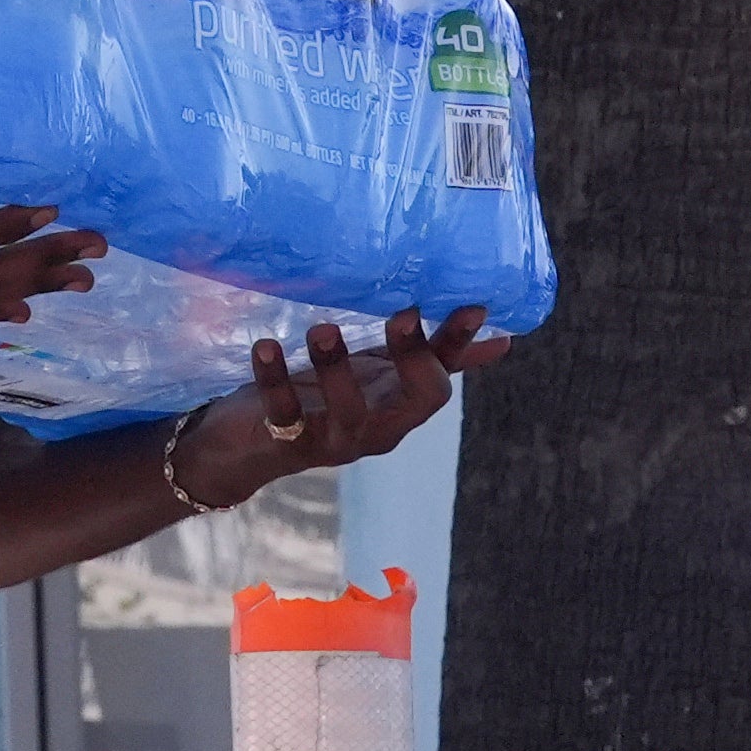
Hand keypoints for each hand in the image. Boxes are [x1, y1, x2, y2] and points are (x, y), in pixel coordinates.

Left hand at [166, 308, 499, 507]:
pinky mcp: (286, 442)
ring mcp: (335, 440)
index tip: (471, 306)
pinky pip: (284, 414)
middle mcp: (377, 428)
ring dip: (337, 368)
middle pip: (414, 402)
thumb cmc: (323, 397)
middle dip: (413, 358)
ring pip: (349, 412)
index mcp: (401, 404)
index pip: (441, 376)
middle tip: (404, 313)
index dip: (458, 345)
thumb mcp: (377, 371)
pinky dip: (274, 379)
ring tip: (324, 328)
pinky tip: (266, 345)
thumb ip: (430, 356)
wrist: (249, 444)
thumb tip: (501, 337)